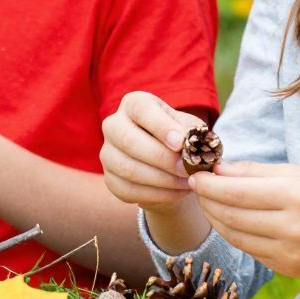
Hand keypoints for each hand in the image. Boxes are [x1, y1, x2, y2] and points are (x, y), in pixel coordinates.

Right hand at [100, 90, 199, 209]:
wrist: (167, 163)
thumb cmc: (180, 138)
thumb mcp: (189, 129)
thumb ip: (191, 133)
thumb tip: (191, 145)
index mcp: (133, 104)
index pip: (142, 110)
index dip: (161, 126)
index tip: (180, 143)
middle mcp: (113, 125)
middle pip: (129, 141)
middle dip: (162, 158)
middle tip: (187, 169)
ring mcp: (107, 153)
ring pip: (128, 169)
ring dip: (162, 180)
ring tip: (188, 183)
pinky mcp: (109, 179)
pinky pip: (129, 190)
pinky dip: (157, 195)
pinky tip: (177, 192)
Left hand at [188, 162, 299, 280]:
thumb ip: (256, 172)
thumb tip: (218, 169)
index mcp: (295, 196)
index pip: (236, 192)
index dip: (209, 184)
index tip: (195, 175)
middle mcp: (291, 228)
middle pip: (231, 215)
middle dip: (208, 200)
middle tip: (197, 187)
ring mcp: (289, 253)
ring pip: (235, 236)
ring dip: (216, 218)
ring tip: (210, 202)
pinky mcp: (287, 269)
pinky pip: (250, 250)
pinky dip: (235, 234)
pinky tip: (230, 220)